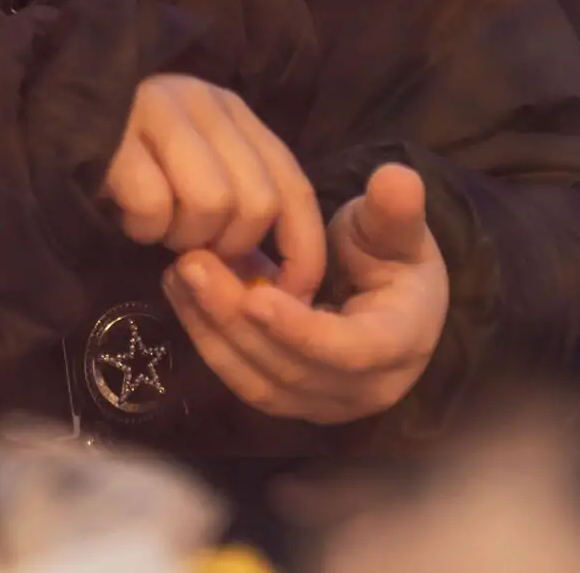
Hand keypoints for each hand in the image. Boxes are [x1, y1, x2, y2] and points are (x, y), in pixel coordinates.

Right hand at [101, 75, 326, 300]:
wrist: (45, 111)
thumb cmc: (130, 154)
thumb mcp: (195, 166)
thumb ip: (238, 203)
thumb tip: (276, 276)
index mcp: (234, 113)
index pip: (294, 187)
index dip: (301, 250)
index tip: (290, 294)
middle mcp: (204, 104)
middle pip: (255, 204)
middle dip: (228, 245)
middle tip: (191, 245)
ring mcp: (158, 112)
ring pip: (210, 206)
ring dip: (182, 236)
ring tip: (156, 224)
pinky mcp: (115, 136)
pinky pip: (154, 207)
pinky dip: (142, 227)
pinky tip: (125, 212)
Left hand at [164, 162, 448, 424]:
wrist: (388, 297)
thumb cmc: (392, 255)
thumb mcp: (397, 227)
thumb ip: (394, 209)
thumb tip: (398, 177)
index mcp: (399, 345)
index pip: (350, 351)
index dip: (301, 330)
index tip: (256, 296)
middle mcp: (363, 389)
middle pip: (292, 370)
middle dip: (237, 320)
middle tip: (193, 265)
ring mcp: (322, 402)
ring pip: (259, 382)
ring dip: (213, 330)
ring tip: (179, 273)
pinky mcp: (288, 400)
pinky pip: (243, 379)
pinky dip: (210, 338)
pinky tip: (183, 293)